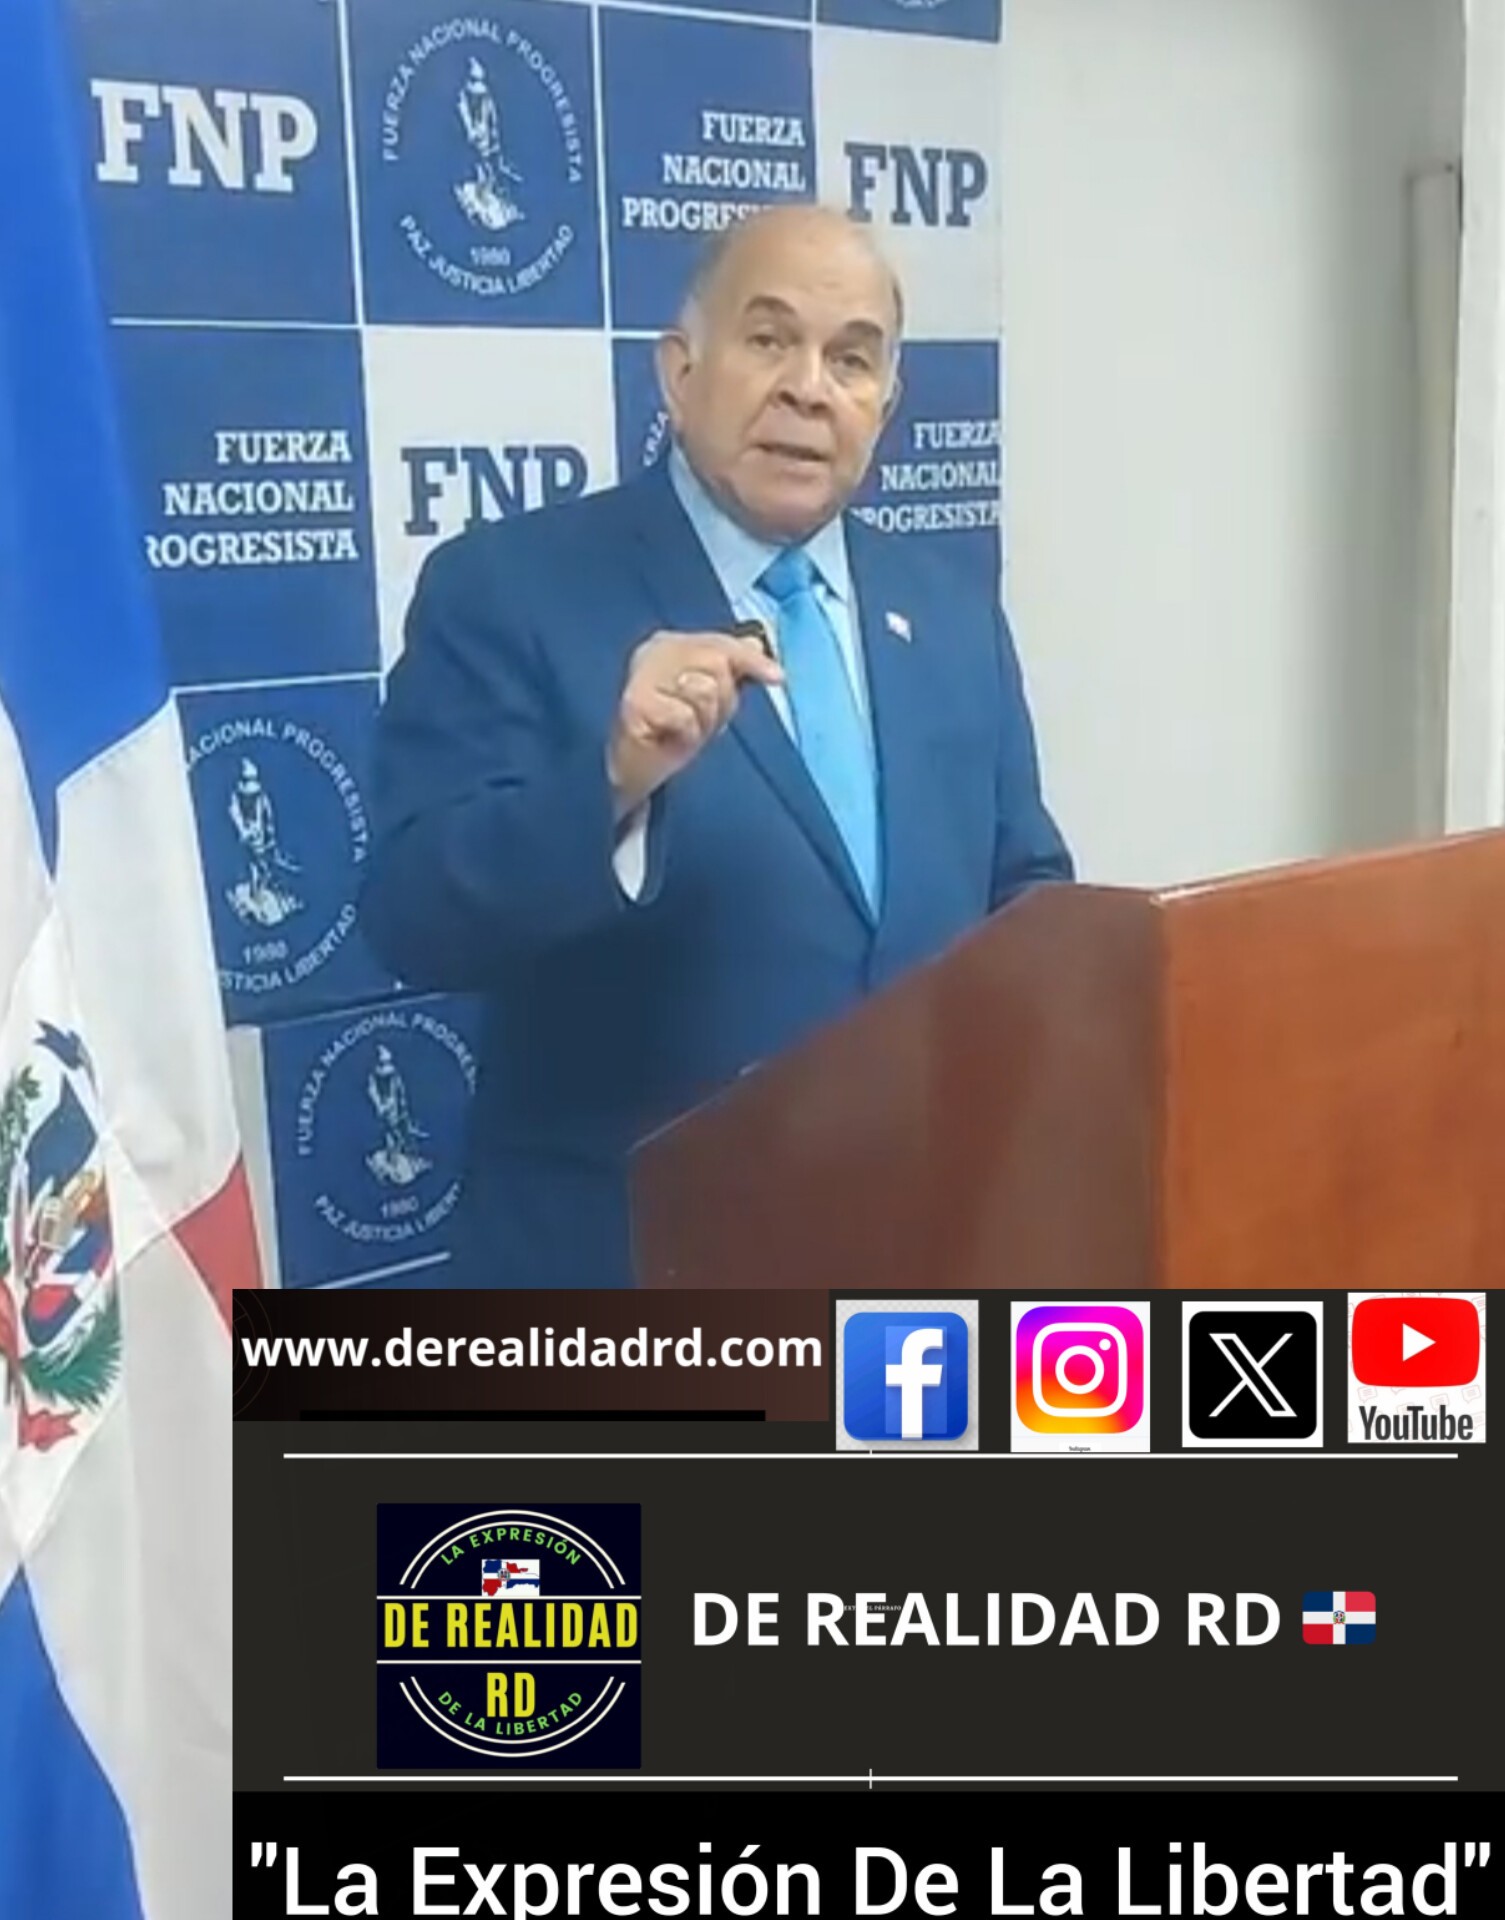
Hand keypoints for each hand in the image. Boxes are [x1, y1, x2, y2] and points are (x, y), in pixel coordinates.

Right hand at [607, 630, 782, 817]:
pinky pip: (685, 716)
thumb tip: (755, 641)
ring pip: (704, 689)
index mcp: (669, 644)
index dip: (751, 661)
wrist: (632, 774)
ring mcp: (640, 676)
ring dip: (703, 720)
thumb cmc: (670, 735)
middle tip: (700, 722)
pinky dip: (685, 736)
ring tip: (683, 731)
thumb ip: (730, 668)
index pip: (720, 642)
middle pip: (717, 662)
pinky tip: (667, 740)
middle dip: (720, 701)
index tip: (778, 678)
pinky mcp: (634, 703)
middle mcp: (651, 652)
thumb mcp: (711, 701)